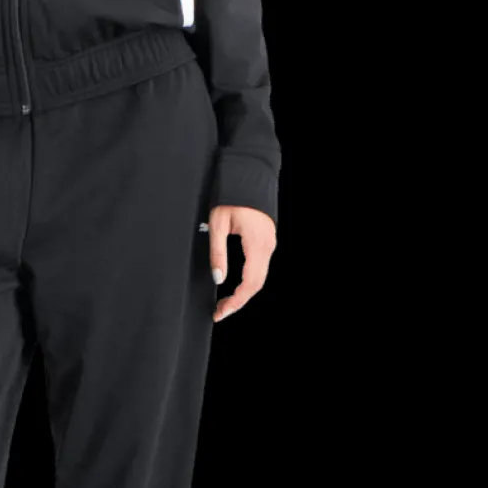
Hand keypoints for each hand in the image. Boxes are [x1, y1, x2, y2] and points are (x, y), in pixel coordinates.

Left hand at [208, 204, 275, 320]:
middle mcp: (267, 246)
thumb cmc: (231, 195)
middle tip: (220, 312)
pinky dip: (249, 282)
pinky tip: (236, 287)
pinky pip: (260, 267)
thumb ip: (217, 252)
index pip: (249, 283)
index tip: (220, 312)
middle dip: (239, 302)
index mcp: (256, 244)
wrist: (247, 175)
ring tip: (225, 302)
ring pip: (260, 277)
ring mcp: (269, 243)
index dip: (236, 302)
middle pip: (257, 284)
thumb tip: (218, 278)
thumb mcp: (217, 223)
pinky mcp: (266, 241)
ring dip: (244, 293)